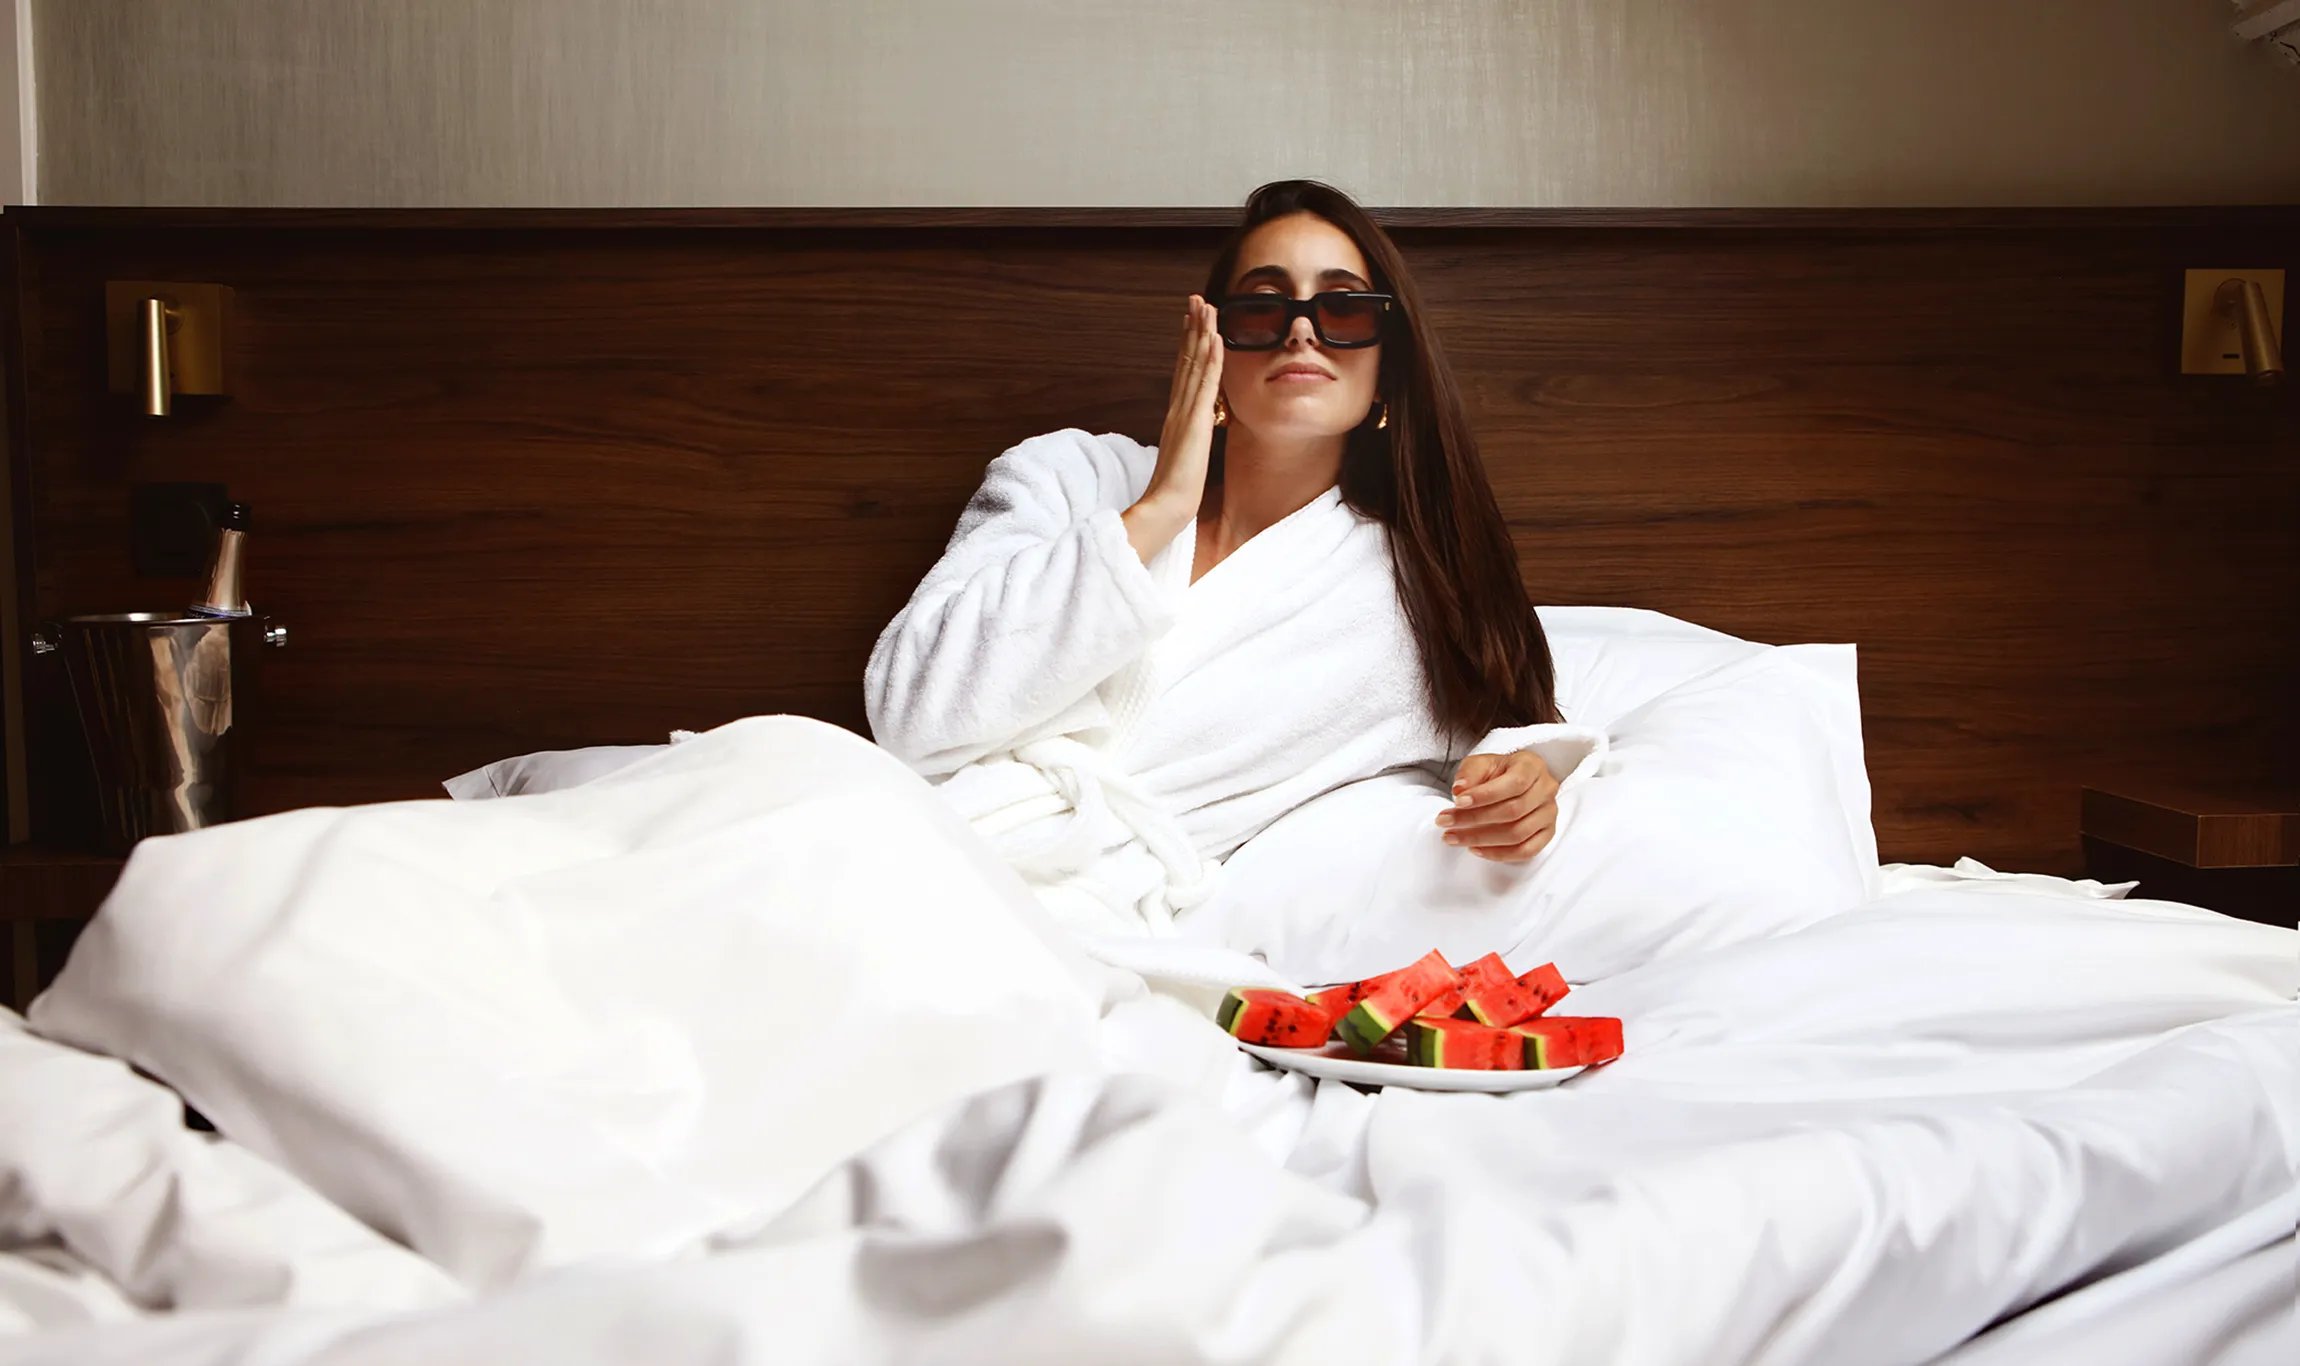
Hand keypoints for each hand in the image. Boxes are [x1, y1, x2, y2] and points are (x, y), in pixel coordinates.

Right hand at [1122, 295, 1223, 561]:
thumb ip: (1187, 438)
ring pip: (1195, 364)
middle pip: (1186, 359)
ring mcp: (1185, 412)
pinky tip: (1215, 337)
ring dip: (1201, 332)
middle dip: (1192, 327)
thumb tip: (1193, 431)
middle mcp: (1178, 408)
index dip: (1187, 343)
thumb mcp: (1184, 457)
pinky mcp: (1195, 421)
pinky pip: (1206, 383)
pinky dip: (1210, 358)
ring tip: (1206, 306)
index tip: (1192, 320)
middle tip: (1196, 298)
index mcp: (1176, 416)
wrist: (1166, 507)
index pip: (1184, 372)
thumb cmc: (1174, 491)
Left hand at [1436, 751, 1559, 861]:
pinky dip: (1499, 854)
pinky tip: (1476, 849)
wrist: (1514, 781)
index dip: (1485, 796)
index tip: (1458, 802)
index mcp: (1532, 766)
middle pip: (1513, 811)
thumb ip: (1469, 774)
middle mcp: (1546, 789)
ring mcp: (1549, 813)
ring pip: (1518, 834)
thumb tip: (1460, 790)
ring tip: (1453, 838)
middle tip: (1446, 822)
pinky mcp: (1547, 833)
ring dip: (1481, 839)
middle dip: (1474, 819)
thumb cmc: (1497, 772)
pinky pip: (1526, 851)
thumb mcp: (1480, 764)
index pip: (1513, 784)